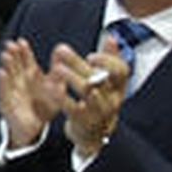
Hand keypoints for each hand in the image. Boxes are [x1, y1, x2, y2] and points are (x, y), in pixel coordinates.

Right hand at [0, 38, 62, 149]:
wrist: (36, 129)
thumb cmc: (45, 106)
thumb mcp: (55, 86)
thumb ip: (57, 70)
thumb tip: (62, 50)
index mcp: (31, 75)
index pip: (26, 60)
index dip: (24, 51)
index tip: (21, 41)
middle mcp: (19, 81)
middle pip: (15, 65)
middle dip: (12, 54)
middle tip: (10, 44)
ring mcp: (12, 91)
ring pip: (8, 75)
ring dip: (6, 65)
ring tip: (6, 55)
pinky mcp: (6, 103)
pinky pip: (4, 91)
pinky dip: (2, 82)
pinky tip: (1, 72)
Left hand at [54, 37, 128, 159]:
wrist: (94, 133)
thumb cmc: (100, 101)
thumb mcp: (108, 83)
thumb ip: (109, 60)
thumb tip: (111, 38)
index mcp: (119, 86)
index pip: (121, 70)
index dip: (108, 61)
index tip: (90, 56)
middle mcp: (112, 98)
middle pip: (98, 76)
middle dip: (78, 62)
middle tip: (60, 49)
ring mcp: (99, 111)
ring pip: (87, 90)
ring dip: (71, 77)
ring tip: (57, 68)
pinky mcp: (83, 120)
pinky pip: (72, 107)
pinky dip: (61, 96)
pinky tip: (50, 86)